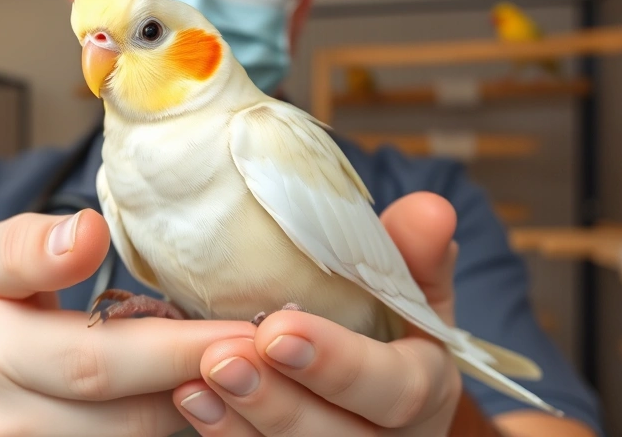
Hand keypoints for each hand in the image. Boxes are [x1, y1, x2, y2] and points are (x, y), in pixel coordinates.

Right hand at [0, 210, 254, 436]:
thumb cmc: (0, 302)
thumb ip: (35, 244)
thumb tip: (86, 234)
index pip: (84, 343)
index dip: (170, 343)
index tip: (237, 324)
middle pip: (115, 395)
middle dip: (199, 364)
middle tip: (269, 345)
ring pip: (132, 435)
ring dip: (197, 401)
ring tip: (249, 366)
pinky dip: (180, 424)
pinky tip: (215, 397)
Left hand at [173, 192, 463, 435]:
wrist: (373, 390)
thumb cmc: (390, 329)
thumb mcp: (411, 293)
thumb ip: (415, 255)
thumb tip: (430, 208)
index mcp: (424, 389)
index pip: (394, 388)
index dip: (338, 363)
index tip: (278, 329)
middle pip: (338, 435)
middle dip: (278, 400)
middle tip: (222, 360)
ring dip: (241, 420)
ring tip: (194, 382)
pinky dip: (226, 433)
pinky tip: (190, 400)